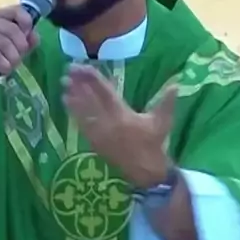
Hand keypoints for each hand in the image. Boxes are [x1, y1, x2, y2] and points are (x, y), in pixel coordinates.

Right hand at [0, 5, 38, 87]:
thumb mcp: (12, 50)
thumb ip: (25, 41)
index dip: (27, 24)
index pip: (17, 10)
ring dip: (12, 60)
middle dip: (20, 49)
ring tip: (10, 67)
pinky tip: (3, 70)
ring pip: (5, 43)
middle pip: (13, 30)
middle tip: (17, 60)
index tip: (27, 40)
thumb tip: (34, 35)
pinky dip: (3, 65)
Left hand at [62, 64, 176, 187]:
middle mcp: (108, 122)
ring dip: (73, 97)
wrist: (145, 171)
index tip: (82, 67)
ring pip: (83, 112)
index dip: (92, 78)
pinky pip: (82, 125)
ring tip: (63, 84)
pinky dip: (74, 113)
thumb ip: (167, 102)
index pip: (105, 92)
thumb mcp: (163, 122)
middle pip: (90, 99)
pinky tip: (67, 104)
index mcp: (123, 115)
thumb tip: (177, 84)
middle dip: (78, 84)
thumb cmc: (154, 143)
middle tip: (67, 71)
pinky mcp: (95, 142)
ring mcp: (99, 133)